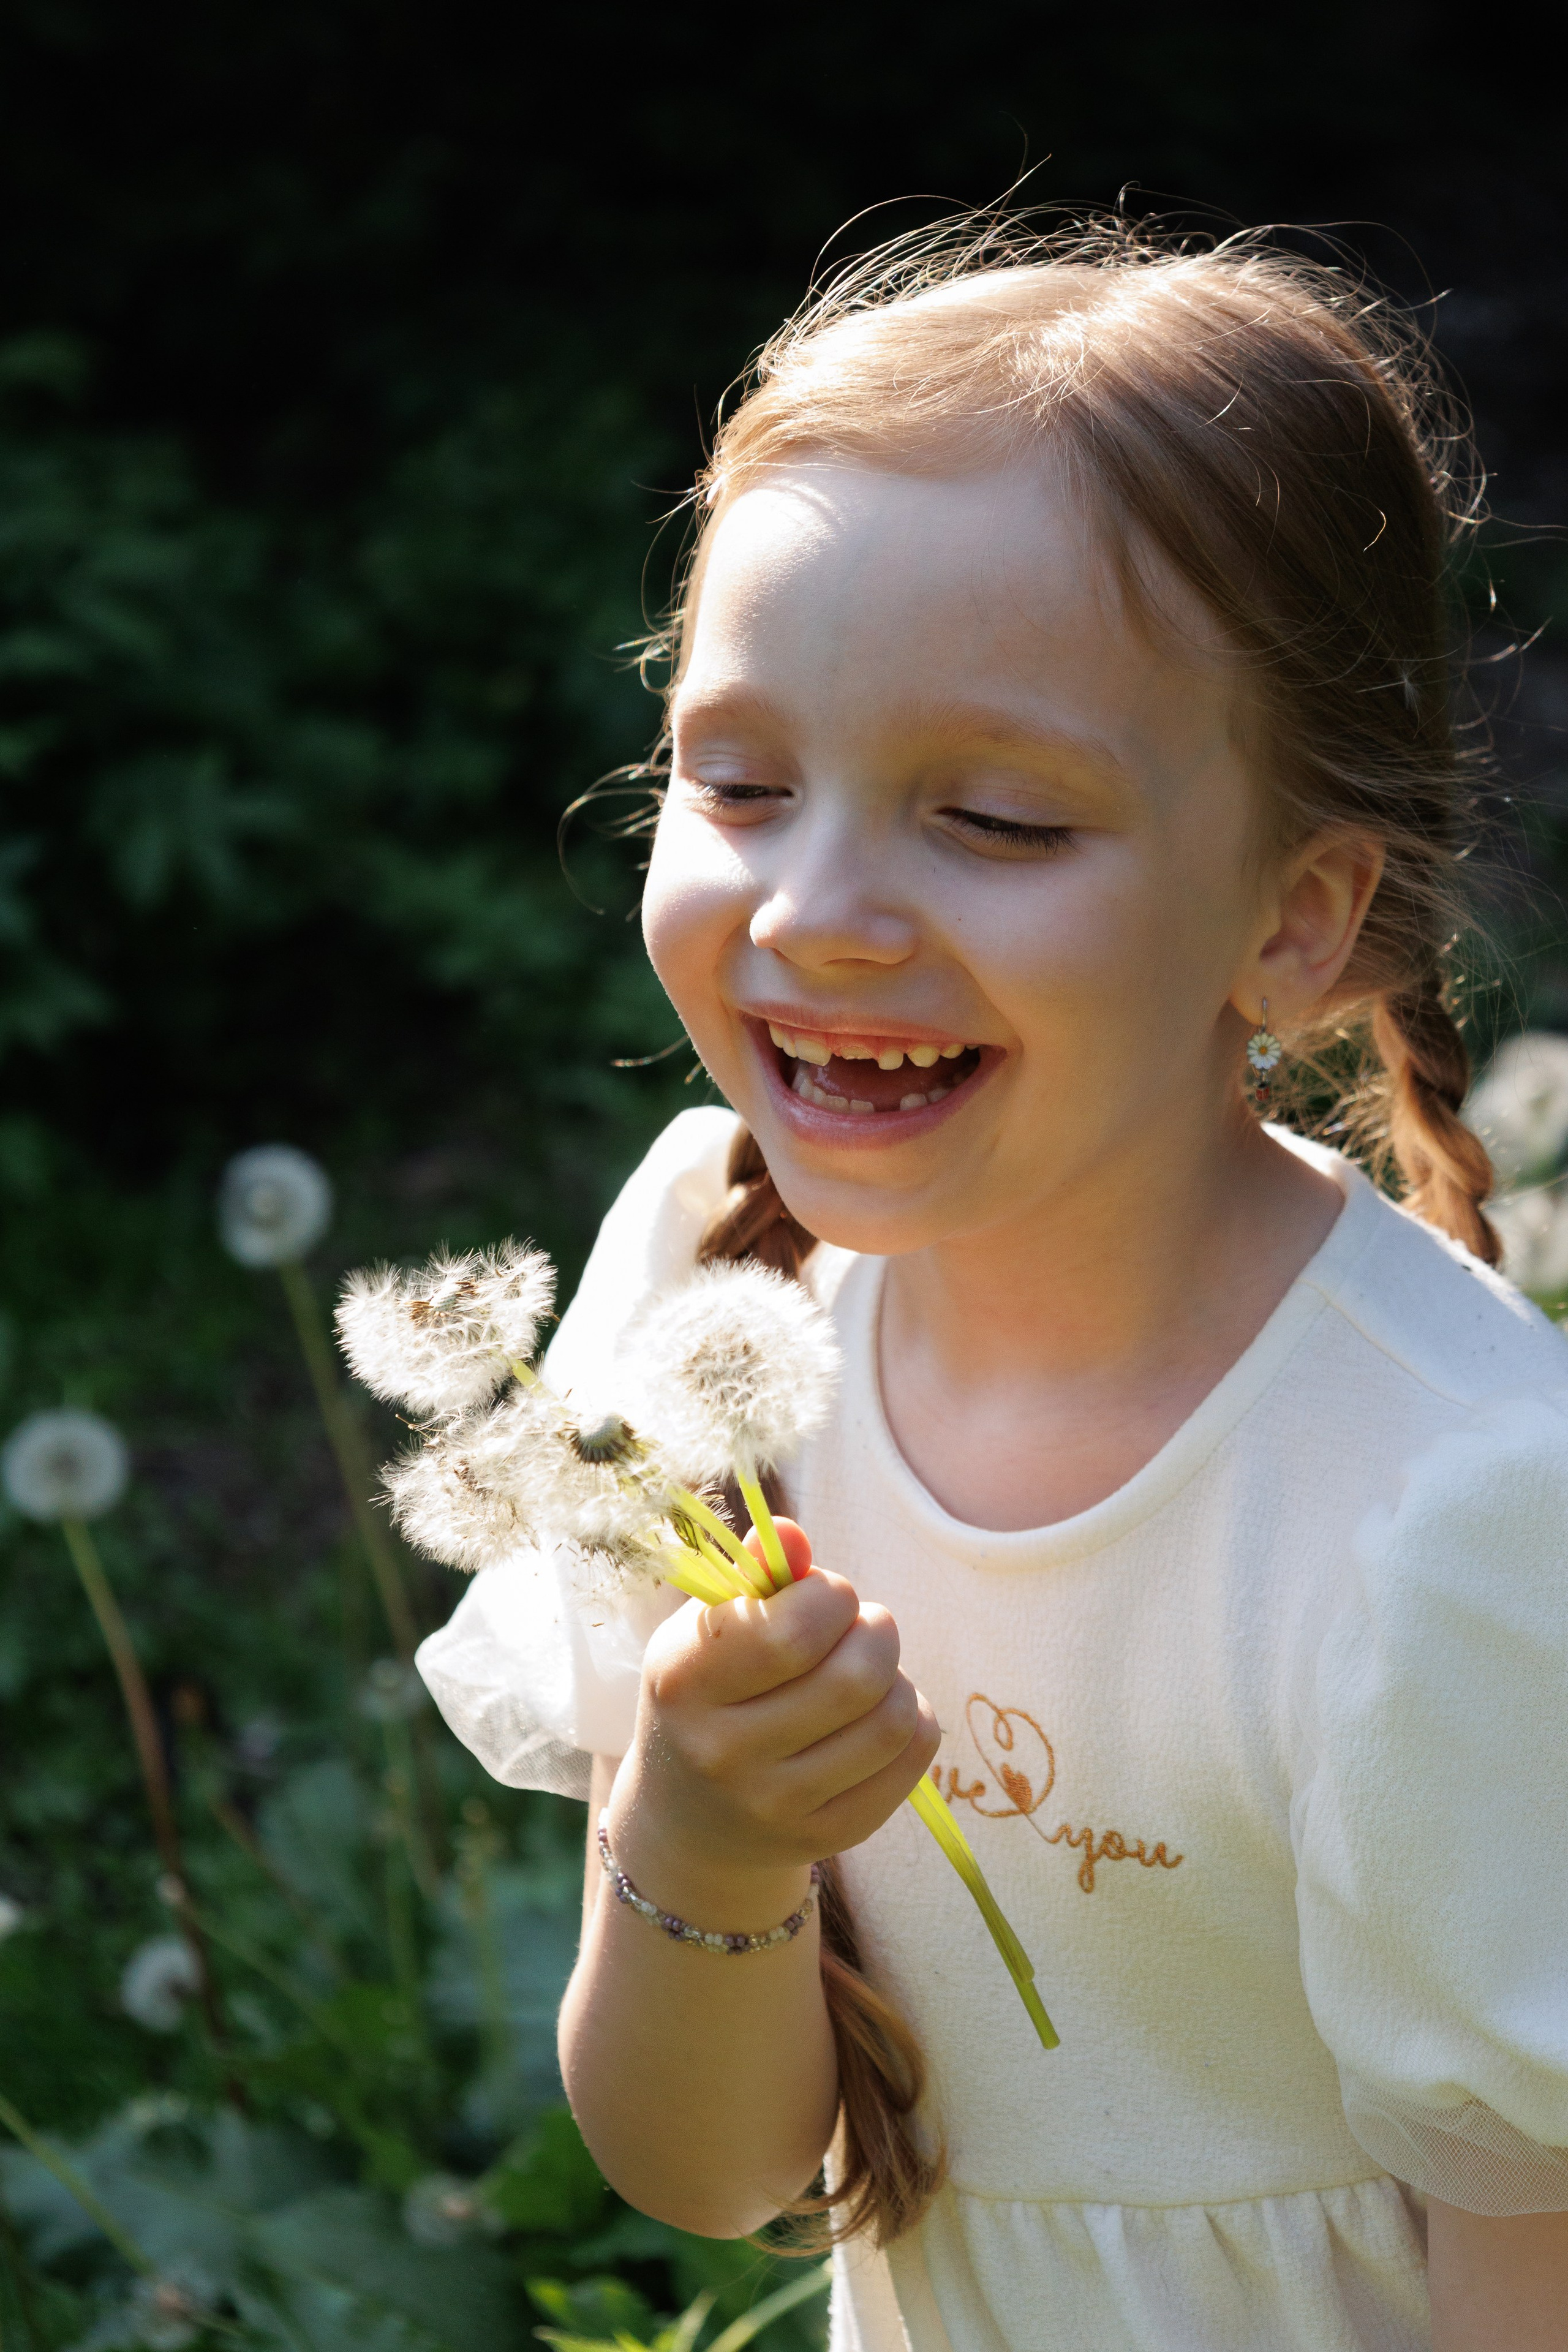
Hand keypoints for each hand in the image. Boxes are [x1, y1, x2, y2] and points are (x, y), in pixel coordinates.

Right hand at [608, 1521, 939, 1919]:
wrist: (688, 1818)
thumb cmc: (708, 1694)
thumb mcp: (707, 1629)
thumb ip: (752, 1575)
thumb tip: (790, 1534)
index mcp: (684, 1683)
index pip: (790, 1632)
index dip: (829, 1596)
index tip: (822, 1596)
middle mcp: (723, 1752)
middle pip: (854, 1677)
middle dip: (874, 1630)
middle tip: (859, 1626)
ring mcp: (775, 1805)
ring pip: (891, 1720)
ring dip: (894, 1676)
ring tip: (867, 1671)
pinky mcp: (826, 1838)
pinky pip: (911, 1759)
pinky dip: (912, 1719)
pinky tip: (879, 1714)